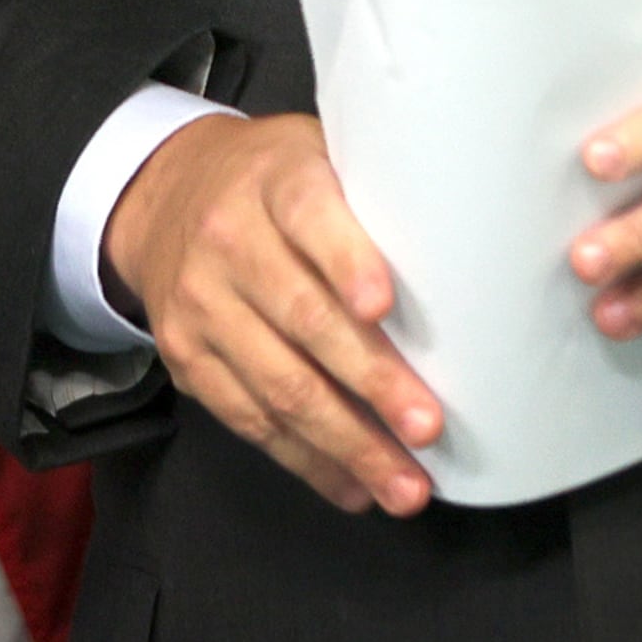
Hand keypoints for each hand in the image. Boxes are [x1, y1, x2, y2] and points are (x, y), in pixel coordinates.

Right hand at [102, 112, 440, 515]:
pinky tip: (352, 485)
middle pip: (303, 317)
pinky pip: (249, 419)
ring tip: (404, 484)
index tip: (384, 306)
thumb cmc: (275, 182)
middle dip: (371, 380)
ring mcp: (202, 305)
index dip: (348, 261)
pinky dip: (306, 460)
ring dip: (348, 444)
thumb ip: (374, 199)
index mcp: (275, 180)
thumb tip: (475, 263)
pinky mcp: (187, 359)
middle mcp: (229, 241)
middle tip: (427, 426)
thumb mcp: (318, 156)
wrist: (166, 195)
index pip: (309, 214)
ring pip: (278, 385)